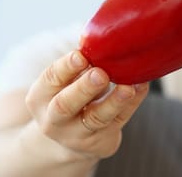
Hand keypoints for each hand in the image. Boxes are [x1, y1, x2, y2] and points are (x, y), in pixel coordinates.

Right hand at [25, 51, 148, 160]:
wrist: (71, 139)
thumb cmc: (69, 96)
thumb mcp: (63, 83)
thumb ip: (77, 65)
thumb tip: (98, 39)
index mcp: (40, 97)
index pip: (50, 80)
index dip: (65, 67)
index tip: (80, 55)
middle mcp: (54, 119)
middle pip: (65, 105)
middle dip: (84, 88)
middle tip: (101, 73)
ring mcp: (78, 134)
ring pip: (96, 118)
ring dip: (114, 101)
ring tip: (128, 87)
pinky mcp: (101, 142)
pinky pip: (119, 121)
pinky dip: (132, 103)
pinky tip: (140, 87)